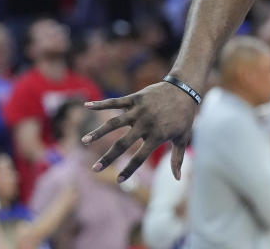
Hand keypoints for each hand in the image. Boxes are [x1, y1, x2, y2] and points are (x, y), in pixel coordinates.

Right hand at [82, 81, 196, 180]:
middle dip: (108, 157)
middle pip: (123, 143)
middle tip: (95, 169)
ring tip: (84, 141)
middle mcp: (146, 124)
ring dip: (99, 132)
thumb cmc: (184, 116)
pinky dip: (101, 103)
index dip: (130, 170)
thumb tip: (178, 180)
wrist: (185, 89)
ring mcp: (139, 110)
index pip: (140, 157)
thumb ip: (177, 159)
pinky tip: (86, 106)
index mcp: (158, 135)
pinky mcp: (136, 98)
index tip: (118, 181)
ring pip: (115, 122)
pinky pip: (115, 102)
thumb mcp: (183, 138)